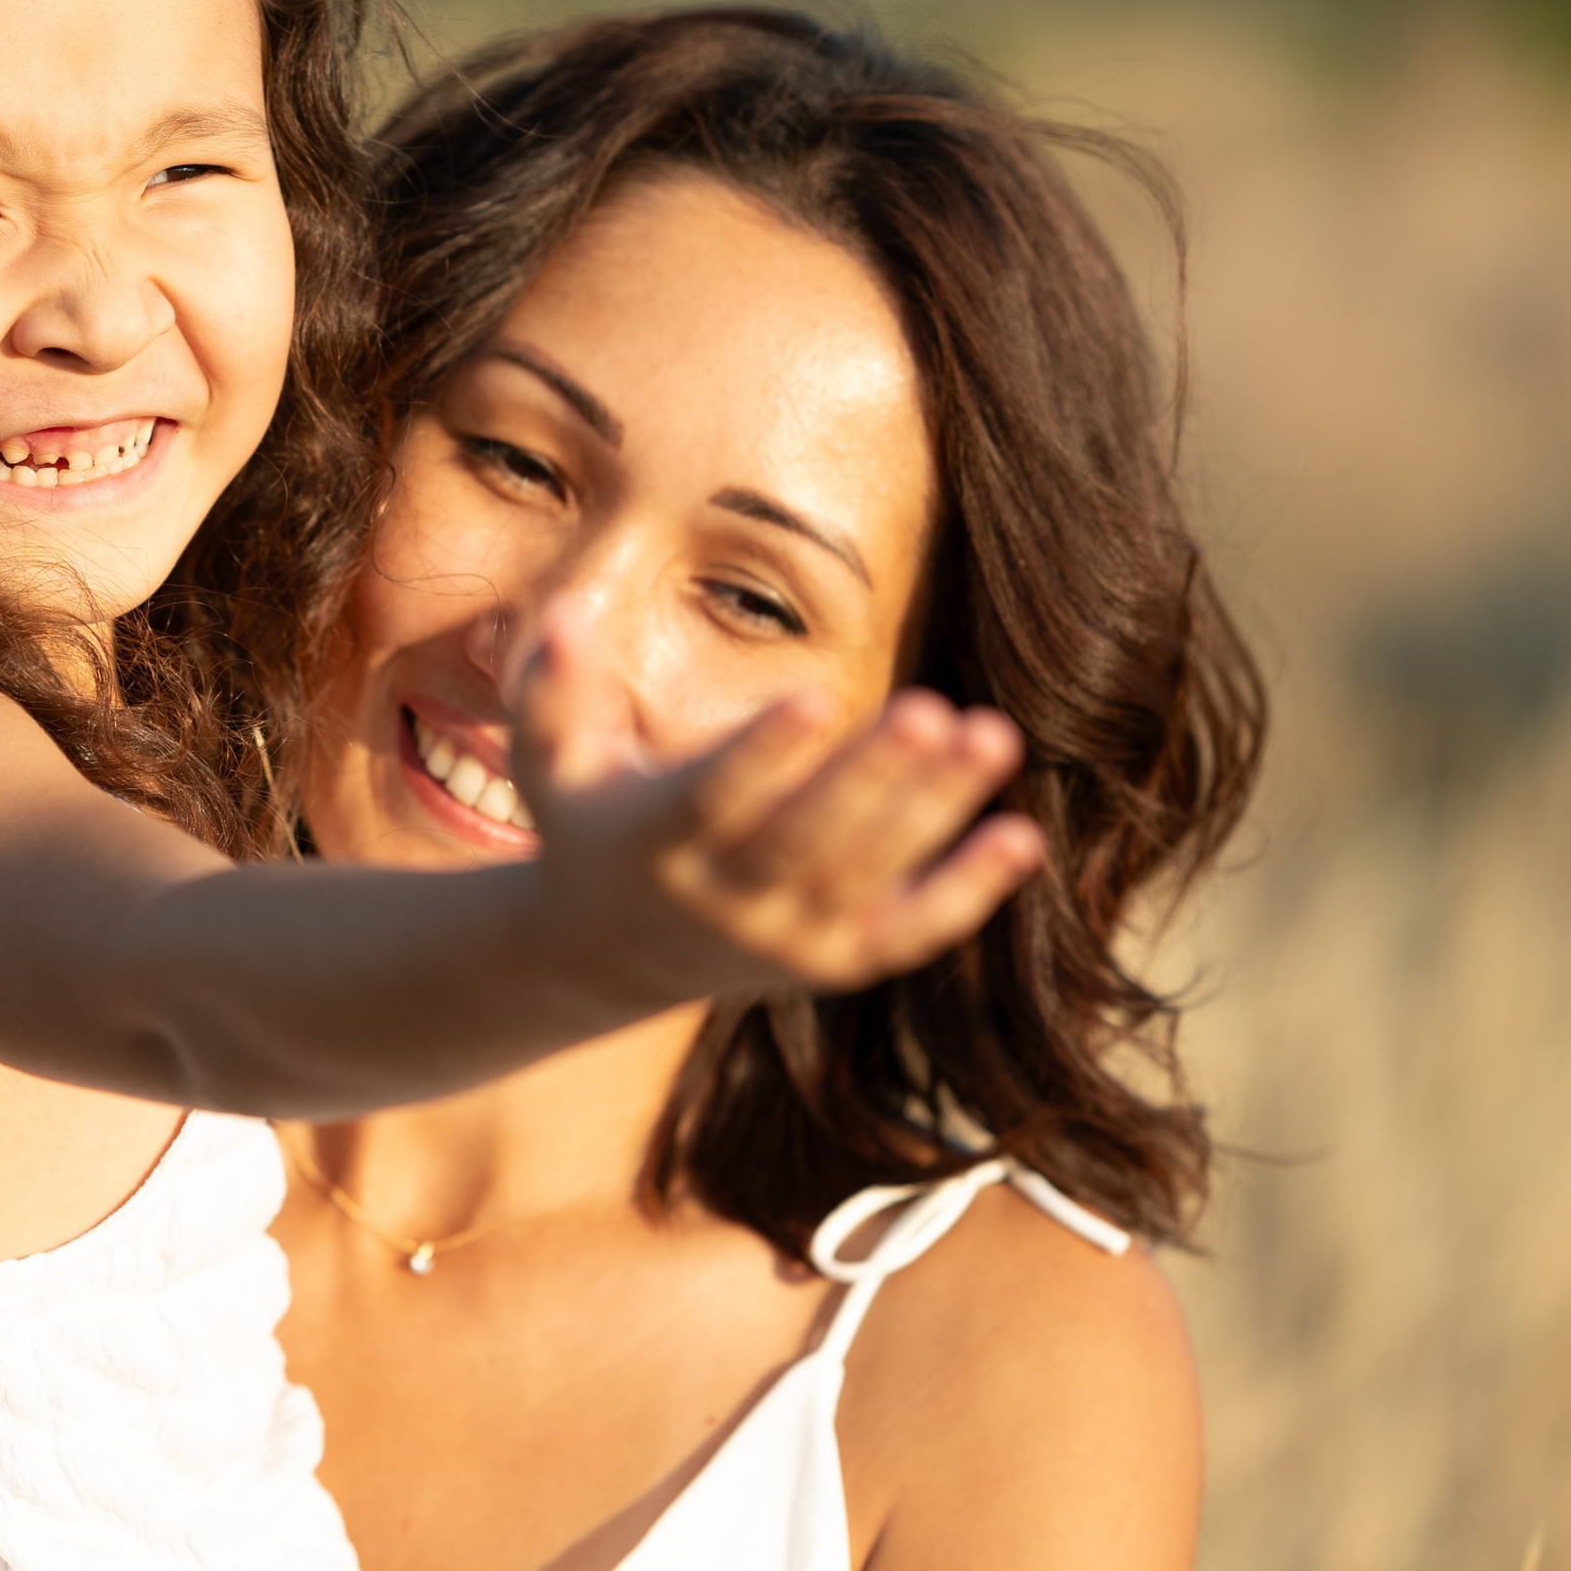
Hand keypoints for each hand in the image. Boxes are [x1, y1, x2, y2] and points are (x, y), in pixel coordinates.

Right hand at [515, 606, 1040, 1004]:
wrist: (605, 953)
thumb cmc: (589, 823)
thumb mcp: (553, 762)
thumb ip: (551, 688)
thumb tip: (565, 610)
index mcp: (655, 842)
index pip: (713, 798)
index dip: (763, 754)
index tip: (815, 697)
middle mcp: (722, 899)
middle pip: (807, 841)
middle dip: (871, 779)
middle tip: (932, 709)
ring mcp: (782, 937)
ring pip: (868, 877)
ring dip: (933, 812)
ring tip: (990, 736)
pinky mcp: (832, 960)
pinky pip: (908, 931)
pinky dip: (966, 891)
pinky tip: (1019, 836)